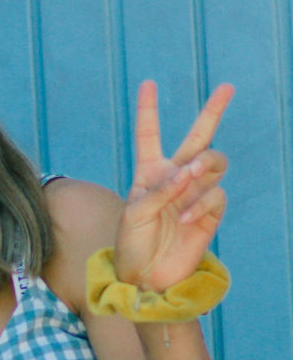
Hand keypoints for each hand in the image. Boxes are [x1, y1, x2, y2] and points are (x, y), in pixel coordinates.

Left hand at [115, 80, 233, 292]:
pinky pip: (215, 195)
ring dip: (202, 168)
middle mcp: (174, 177)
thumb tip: (188, 171)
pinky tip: (186, 219)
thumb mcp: (134, 214)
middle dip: (212, 111)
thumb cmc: (132, 243)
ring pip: (212, 162)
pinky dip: (201, 204)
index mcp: (148, 172)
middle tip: (227, 87)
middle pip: (198, 137)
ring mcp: (194, 193)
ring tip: (188, 180)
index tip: (148, 83)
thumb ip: (159, 190)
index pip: (149, 135)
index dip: (148, 110)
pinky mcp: (210, 212)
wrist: (146, 276)